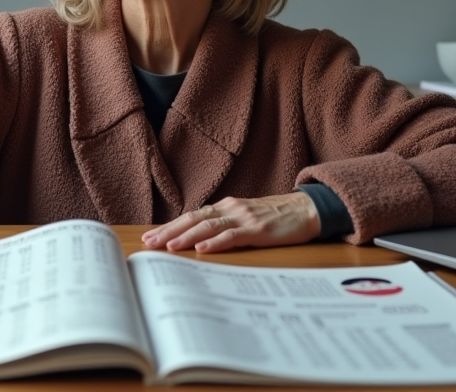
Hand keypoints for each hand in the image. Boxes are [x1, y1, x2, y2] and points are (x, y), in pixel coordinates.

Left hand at [140, 193, 320, 253]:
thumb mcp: (245, 218)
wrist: (306, 209)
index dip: (170, 226)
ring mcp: (244, 218)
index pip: (191, 216)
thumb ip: (224, 225)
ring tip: (168, 246)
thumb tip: (198, 240)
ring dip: (186, 237)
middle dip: (169, 231)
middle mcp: (230, 208)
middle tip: (148, 243)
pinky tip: (202, 249)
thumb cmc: (275, 217)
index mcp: (225, 206)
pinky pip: (233, 235)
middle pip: (194, 219)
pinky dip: (216, 242)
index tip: (149, 237)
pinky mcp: (258, 229)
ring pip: (209, 226)